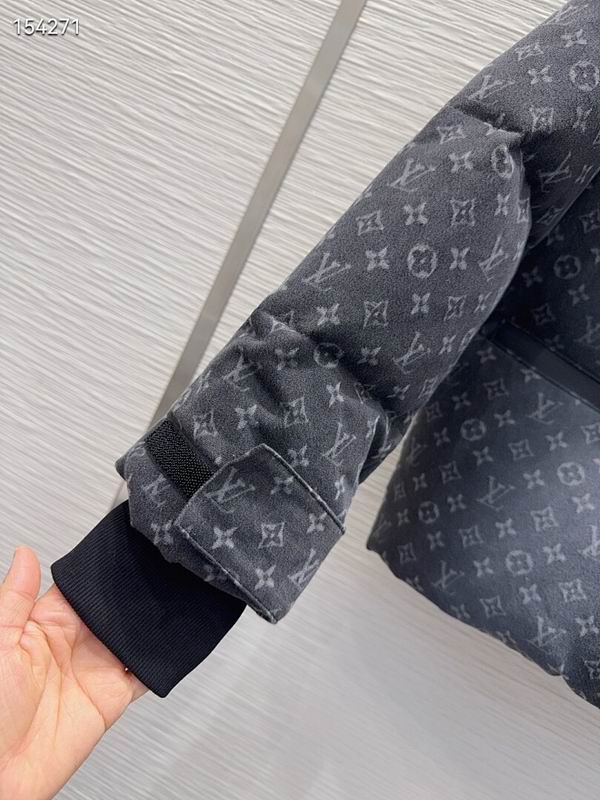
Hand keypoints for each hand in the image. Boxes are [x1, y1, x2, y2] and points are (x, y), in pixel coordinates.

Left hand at [0, 546, 147, 799]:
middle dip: (133, 595)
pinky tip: (168, 645)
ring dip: (149, 624)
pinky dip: (158, 661)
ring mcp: (96, 670)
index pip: (83, 587)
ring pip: (133, 636)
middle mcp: (74, 643)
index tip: (124, 553)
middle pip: (114, 609)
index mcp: (45, 623)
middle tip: (153, 577)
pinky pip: (144, 674)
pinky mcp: (112, 697)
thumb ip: (14, 599)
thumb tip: (25, 555)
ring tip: (167, 605)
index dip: (103, 572)